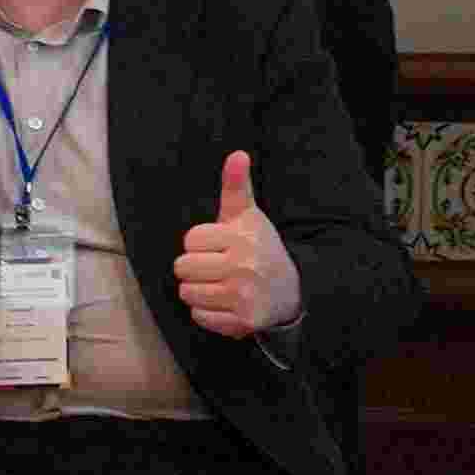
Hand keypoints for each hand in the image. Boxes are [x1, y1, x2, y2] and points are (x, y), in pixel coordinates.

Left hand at [174, 148, 301, 337]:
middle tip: (220, 268)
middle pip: (182, 268)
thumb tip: (237, 153)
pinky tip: (227, 303)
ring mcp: (243, 295)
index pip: (191, 240)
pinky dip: (208, 313)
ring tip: (223, 285)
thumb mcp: (248, 216)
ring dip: (200, 291)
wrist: (292, 291)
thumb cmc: (260, 248)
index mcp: (242, 238)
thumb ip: (236, 186)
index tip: (222, 246)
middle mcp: (243, 266)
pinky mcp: (243, 321)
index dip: (202, 244)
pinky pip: (199, 316)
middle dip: (196, 268)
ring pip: (187, 293)